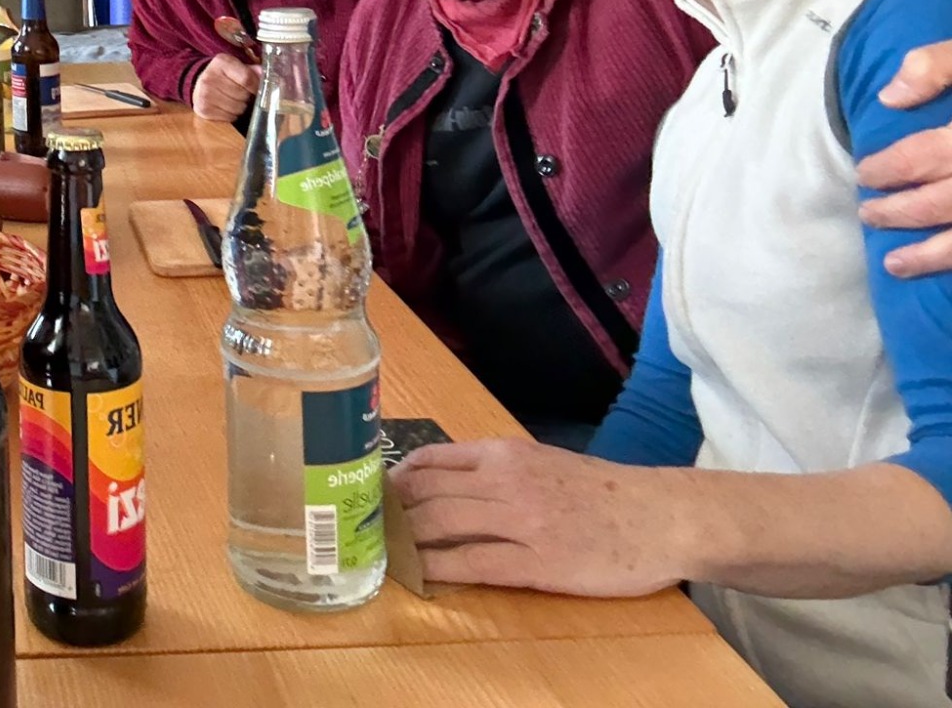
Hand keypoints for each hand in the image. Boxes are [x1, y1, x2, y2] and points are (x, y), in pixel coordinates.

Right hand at [190, 53, 259, 123]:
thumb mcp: (236, 67)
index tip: (258, 90)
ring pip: (237, 108)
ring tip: (235, 100)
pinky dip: (232, 114)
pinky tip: (227, 107)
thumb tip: (266, 76)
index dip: (256, 87)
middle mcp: (210, 77)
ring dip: (240, 107)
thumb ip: (252, 71)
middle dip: (247, 96)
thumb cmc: (223, 75)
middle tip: (243, 94)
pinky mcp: (203, 109)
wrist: (199, 83)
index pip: (246, 78)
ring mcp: (205, 94)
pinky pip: (229, 117)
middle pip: (242, 95)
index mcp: (221, 62)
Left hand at [389, 439, 685, 596]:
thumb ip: (495, 468)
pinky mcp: (537, 563)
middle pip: (426, 493)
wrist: (661, 516)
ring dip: (405, 541)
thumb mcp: (542, 462)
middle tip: (368, 529)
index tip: (374, 494)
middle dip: (391, 512)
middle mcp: (505, 480)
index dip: (395, 480)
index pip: (431, 460)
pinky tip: (420, 576)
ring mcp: (520, 521)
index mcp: (505, 453)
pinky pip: (472, 563)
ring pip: (441, 525)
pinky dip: (438, 569)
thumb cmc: (604, 491)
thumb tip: (443, 480)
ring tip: (383, 553)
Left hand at [859, 40, 951, 276]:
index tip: (865, 173)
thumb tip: (889, 98)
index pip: (923, 157)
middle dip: (899, 213)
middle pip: (942, 203)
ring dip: (930, 256)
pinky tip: (950, 272)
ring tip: (894, 264)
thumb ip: (939, 65)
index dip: (887, 168)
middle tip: (869, 215)